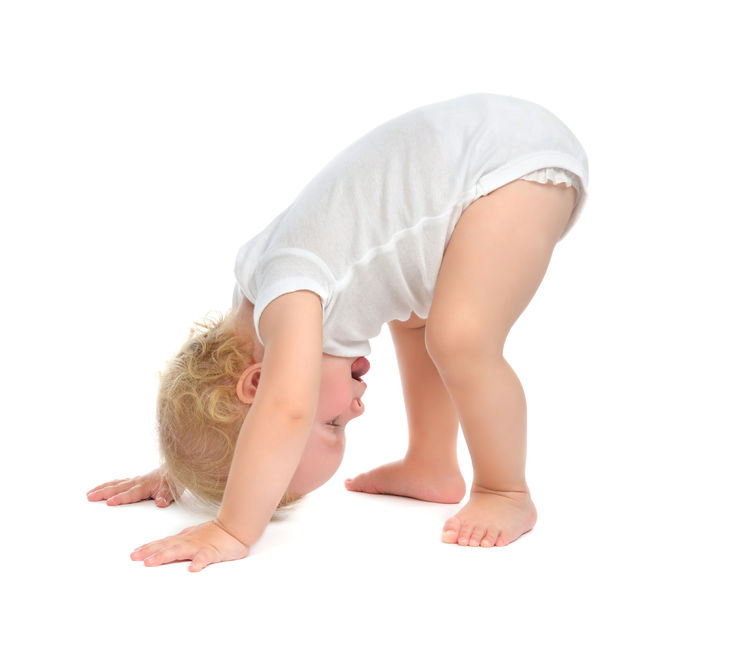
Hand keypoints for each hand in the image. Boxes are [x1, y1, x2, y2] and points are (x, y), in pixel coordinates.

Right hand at [86, 468, 179, 506]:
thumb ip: (166, 496)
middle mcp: (138, 482)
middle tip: (90, 497)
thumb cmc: (174, 481)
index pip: (131, 494)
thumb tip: (160, 502)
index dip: (120, 498)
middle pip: (118, 488)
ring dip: (102, 488)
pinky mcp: (135, 480)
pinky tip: (102, 488)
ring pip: (116, 484)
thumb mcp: (173, 490)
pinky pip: (119, 482)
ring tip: (90, 493)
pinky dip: (108, 484)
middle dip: (103, 493)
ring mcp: (135, 480)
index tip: (109, 502)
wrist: (176, 469)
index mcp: (145, 485)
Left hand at [130, 520, 249, 571]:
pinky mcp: (212, 551)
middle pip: (166, 546)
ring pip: (179, 550)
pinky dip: (198, 562)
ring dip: (164, 556)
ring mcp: (199, 546)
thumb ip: (181, 539)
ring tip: (151, 563)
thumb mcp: (195, 534)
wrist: (236, 527)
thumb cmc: (216, 532)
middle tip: (134, 557)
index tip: (134, 553)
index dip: (148, 548)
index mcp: (184, 539)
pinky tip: (192, 569)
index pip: (163, 543)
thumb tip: (169, 542)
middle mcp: (188, 541)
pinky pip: (205, 558)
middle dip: (149, 552)